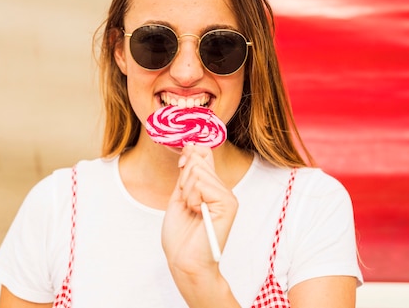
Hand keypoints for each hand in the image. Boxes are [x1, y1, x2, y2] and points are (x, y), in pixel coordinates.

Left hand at [161, 144, 237, 274]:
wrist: (185, 262)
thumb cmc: (181, 236)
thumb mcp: (179, 197)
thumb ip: (187, 174)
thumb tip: (192, 147)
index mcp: (212, 187)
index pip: (204, 154)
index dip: (190, 154)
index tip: (181, 164)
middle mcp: (223, 189)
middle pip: (198, 160)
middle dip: (183, 180)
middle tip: (187, 203)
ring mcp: (227, 196)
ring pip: (197, 171)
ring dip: (186, 192)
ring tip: (192, 211)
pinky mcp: (228, 203)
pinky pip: (202, 183)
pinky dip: (192, 198)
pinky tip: (198, 213)